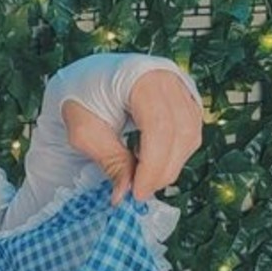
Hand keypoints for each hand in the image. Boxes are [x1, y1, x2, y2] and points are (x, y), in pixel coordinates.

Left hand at [61, 68, 202, 205]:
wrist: (86, 80)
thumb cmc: (81, 100)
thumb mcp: (84, 132)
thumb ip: (110, 161)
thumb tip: (125, 194)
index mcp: (139, 76)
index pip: (158, 126)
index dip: (152, 165)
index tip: (137, 193)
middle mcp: (167, 77)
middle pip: (181, 132)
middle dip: (162, 170)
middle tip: (139, 193)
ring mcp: (180, 86)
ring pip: (190, 136)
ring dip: (170, 166)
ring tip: (141, 177)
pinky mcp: (185, 99)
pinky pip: (191, 133)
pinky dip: (174, 155)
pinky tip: (150, 161)